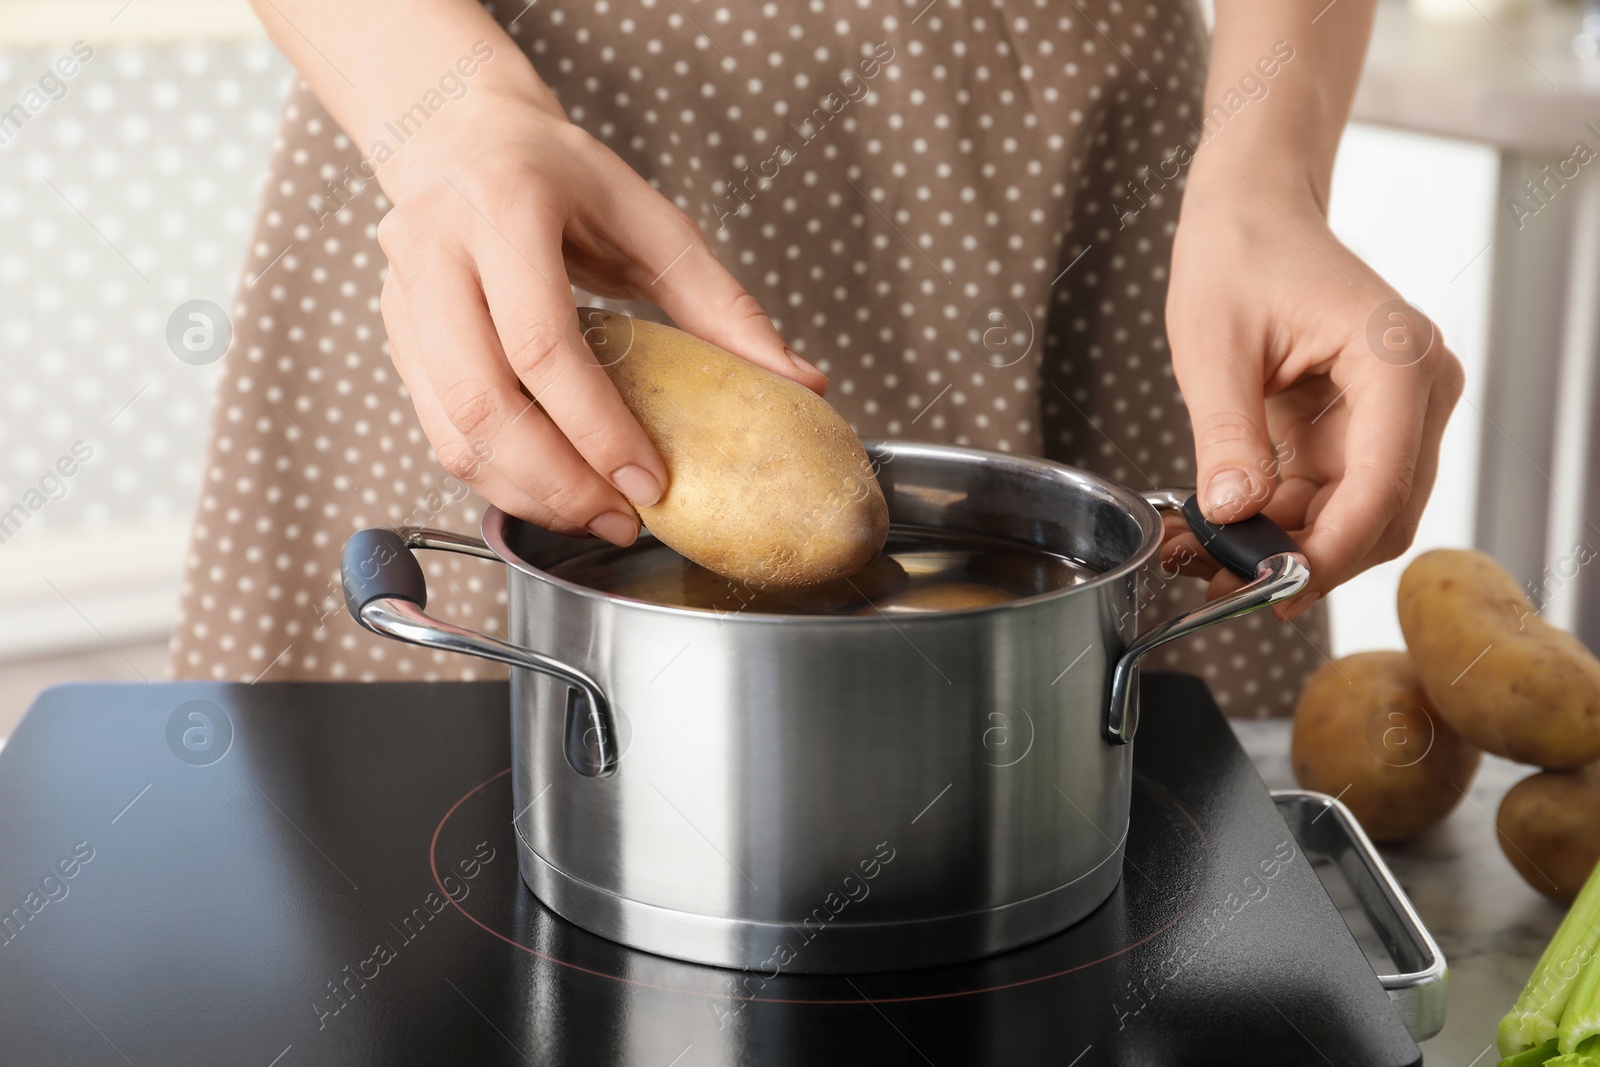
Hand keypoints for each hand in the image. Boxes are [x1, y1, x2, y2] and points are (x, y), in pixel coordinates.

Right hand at [375, 84, 826, 545]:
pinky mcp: (393, 335)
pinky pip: (436, 430)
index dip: (595, 427)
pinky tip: (549, 491)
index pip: (542, 344)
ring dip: (523, 492)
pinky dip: (494, 476)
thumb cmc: (561, 176)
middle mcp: (434, 251)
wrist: (460, 134)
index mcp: (504, 209)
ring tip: (593, 517)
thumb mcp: (652, 220)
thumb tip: (802, 383)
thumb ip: (723, 304)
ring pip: (449, 429)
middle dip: (556, 481)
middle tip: (621, 520)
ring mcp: (402, 297)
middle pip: (483, 401)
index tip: (649, 480)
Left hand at [1163, 174, 1464, 618]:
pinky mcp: (1367, 430)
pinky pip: (1332, 498)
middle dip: (1303, 559)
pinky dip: (1281, 522)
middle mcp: (1418, 392)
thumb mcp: (1213, 347)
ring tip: (1204, 557)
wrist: (1251, 215)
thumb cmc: (1239, 255)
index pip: (1380, 485)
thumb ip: (1226, 435)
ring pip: (1356, 518)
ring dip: (1286, 547)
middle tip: (1222, 583)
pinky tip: (1223, 530)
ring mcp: (1399, 415)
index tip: (1268, 585)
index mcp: (1396, 360)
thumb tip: (1234, 514)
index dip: (1327, 551)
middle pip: (1380, 516)